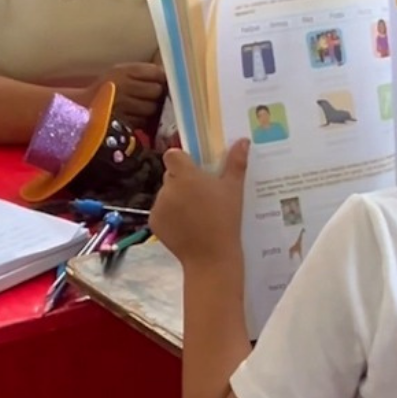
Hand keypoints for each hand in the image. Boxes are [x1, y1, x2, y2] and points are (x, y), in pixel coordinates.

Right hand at [94, 63, 166, 127]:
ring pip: (152, 108)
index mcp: (123, 70)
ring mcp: (122, 105)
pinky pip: (143, 122)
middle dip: (158, 95)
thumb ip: (143, 73)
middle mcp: (123, 85)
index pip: (157, 72)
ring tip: (142, 108)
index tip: (161, 83)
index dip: (162, 79)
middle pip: (156, 91)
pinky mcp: (122, 122)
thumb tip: (168, 76)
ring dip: (151, 110)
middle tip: (153, 98)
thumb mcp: (120, 73)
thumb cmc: (106, 90)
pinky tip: (136, 117)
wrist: (80, 108)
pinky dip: (143, 121)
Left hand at [149, 139, 249, 265]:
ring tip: (196, 213)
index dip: (182, 159)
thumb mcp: (234, 189)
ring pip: (165, 194)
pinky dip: (170, 215)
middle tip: (202, 193)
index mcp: (185, 175)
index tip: (194, 168)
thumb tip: (243, 140)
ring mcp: (158, 205)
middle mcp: (167, 187)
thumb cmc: (225, 219)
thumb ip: (236, 163)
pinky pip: (160, 211)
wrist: (211, 256)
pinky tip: (186, 225)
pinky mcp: (153, 222)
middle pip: (171, 175)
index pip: (173, 155)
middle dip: (182, 180)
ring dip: (176, 198)